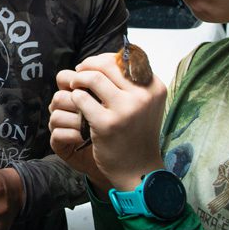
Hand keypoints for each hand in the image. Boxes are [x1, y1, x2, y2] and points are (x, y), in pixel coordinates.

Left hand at [50, 54, 166, 191]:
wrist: (139, 171)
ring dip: (77, 80)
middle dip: (86, 66)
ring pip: (92, 77)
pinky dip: (74, 98)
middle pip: (106, 64)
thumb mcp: (144, 104)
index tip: (91, 68)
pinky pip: (81, 98)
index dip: (102, 60)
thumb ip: (130, 83)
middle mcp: (143, 96)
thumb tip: (104, 59)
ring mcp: (126, 110)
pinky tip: (76, 105)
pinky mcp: (107, 124)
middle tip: (77, 76)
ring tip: (74, 88)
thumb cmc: (136, 134)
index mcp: (154, 87)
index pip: (124, 58)